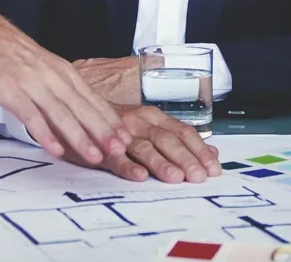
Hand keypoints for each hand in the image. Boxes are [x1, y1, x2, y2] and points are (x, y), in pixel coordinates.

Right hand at [0, 19, 128, 163]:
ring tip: (94, 156)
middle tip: (119, 150)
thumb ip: (65, 91)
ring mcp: (32, 84)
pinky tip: (56, 149)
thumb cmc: (17, 57)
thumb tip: (86, 117)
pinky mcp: (11, 92)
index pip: (93, 99)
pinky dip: (45, 134)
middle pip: (82, 108)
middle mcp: (53, 77)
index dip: (110, 119)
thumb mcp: (49, 69)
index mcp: (65, 73)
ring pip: (61, 114)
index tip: (126, 137)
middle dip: (103, 131)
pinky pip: (32, 116)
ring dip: (80, 137)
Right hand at [61, 104, 221, 183]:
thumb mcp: (150, 127)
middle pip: (166, 140)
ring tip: (175, 177)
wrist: (77, 114)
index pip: (182, 132)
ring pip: (143, 148)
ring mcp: (119, 134)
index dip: (199, 150)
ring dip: (160, 163)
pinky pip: (115, 158)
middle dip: (185, 158)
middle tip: (198, 176)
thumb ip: (180, 138)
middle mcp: (139, 122)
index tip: (213, 168)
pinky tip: (139, 176)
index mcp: (153, 117)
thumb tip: (212, 151)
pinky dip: (128, 167)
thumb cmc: (118, 126)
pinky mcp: (100, 147)